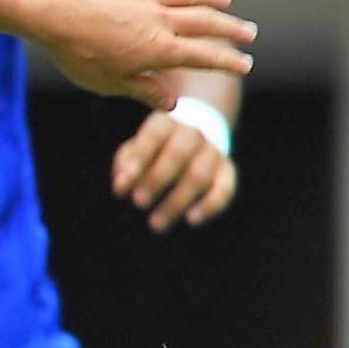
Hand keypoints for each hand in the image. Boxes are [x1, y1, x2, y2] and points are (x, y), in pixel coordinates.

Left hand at [36, 0, 254, 104]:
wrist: (52, 11)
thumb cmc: (77, 53)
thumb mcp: (108, 82)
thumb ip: (143, 90)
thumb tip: (172, 104)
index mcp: (159, 49)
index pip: (204, 57)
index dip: (227, 62)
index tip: (245, 66)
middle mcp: (162, 19)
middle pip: (206, 23)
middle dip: (231, 29)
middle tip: (250, 34)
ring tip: (227, 0)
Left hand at [110, 104, 238, 232]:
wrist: (194, 138)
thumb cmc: (153, 149)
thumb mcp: (135, 149)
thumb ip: (126, 164)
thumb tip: (121, 186)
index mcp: (167, 123)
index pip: (155, 135)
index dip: (139, 159)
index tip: (121, 186)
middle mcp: (193, 133)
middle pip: (179, 153)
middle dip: (157, 179)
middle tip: (138, 203)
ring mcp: (213, 151)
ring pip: (200, 174)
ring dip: (177, 200)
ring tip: (156, 224)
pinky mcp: (227, 170)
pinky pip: (225, 188)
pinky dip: (210, 206)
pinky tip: (191, 220)